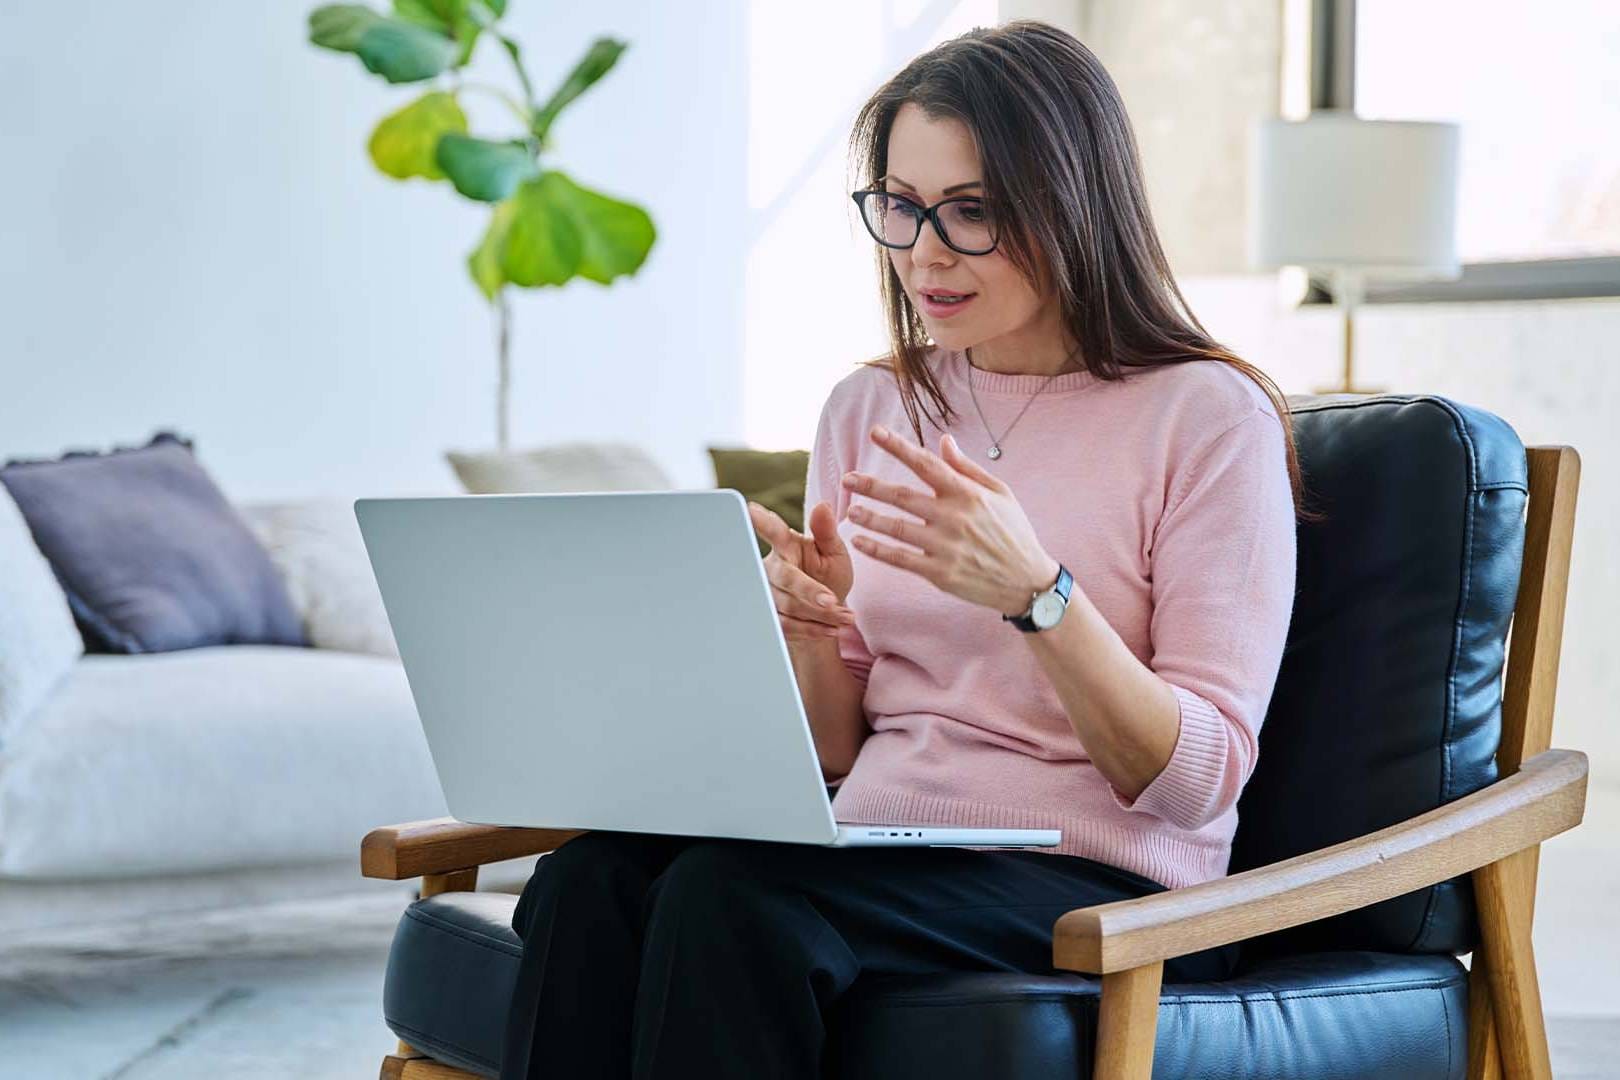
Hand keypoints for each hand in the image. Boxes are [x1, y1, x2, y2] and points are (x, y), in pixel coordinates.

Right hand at [746, 498, 857, 645]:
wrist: (824, 610)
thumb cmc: (827, 573)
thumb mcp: (834, 552)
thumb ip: (827, 532)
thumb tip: (822, 506)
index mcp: (786, 544)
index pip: (773, 530)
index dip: (761, 521)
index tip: (752, 510)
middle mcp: (771, 567)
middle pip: (786, 578)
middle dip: (811, 592)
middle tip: (836, 604)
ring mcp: (766, 592)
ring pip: (787, 605)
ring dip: (820, 615)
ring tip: (846, 618)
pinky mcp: (767, 615)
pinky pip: (785, 625)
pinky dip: (811, 629)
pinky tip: (831, 629)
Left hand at [842, 425, 1060, 617]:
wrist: (1028, 582)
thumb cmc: (1014, 533)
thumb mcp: (1000, 493)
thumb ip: (967, 468)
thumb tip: (943, 441)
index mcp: (967, 493)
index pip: (925, 463)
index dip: (898, 446)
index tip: (875, 432)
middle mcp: (953, 517)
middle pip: (902, 496)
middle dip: (870, 485)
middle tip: (847, 479)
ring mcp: (945, 546)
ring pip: (896, 528)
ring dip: (869, 517)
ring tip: (850, 511)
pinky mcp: (940, 573)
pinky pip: (900, 559)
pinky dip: (877, 550)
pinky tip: (860, 542)